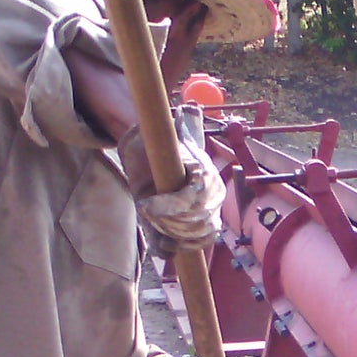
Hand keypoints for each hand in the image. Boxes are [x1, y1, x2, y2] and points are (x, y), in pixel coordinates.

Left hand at [117, 123, 224, 248]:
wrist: (161, 168)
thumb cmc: (163, 152)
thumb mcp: (169, 137)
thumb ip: (181, 126)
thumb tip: (189, 109)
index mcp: (206, 176)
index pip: (193, 197)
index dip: (168, 205)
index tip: (144, 205)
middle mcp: (212, 198)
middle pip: (194, 220)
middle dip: (166, 219)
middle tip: (145, 211)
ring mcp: (208, 217)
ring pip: (193, 235)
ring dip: (168, 231)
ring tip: (151, 221)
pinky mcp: (200, 233)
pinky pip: (194, 246)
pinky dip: (178, 247)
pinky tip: (162, 242)